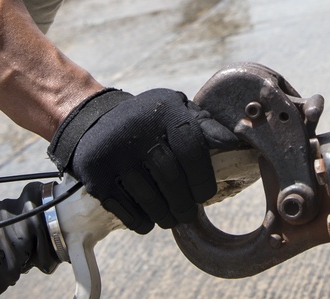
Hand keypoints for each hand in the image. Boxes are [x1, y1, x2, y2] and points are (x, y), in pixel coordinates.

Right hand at [48, 88, 237, 233]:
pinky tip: (149, 220)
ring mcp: (114, 152)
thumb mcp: (177, 111)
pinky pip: (125, 208)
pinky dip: (141, 220)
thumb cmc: (151, 121)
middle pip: (170, 178)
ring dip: (165, 216)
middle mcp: (137, 128)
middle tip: (188, 213)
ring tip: (172, 219)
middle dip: (185, 203)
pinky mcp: (96, 174)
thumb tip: (234, 143)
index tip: (204, 194)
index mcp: (165, 110)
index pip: (191, 148)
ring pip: (149, 197)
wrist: (96, 121)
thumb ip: (205, 126)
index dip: (202, 178)